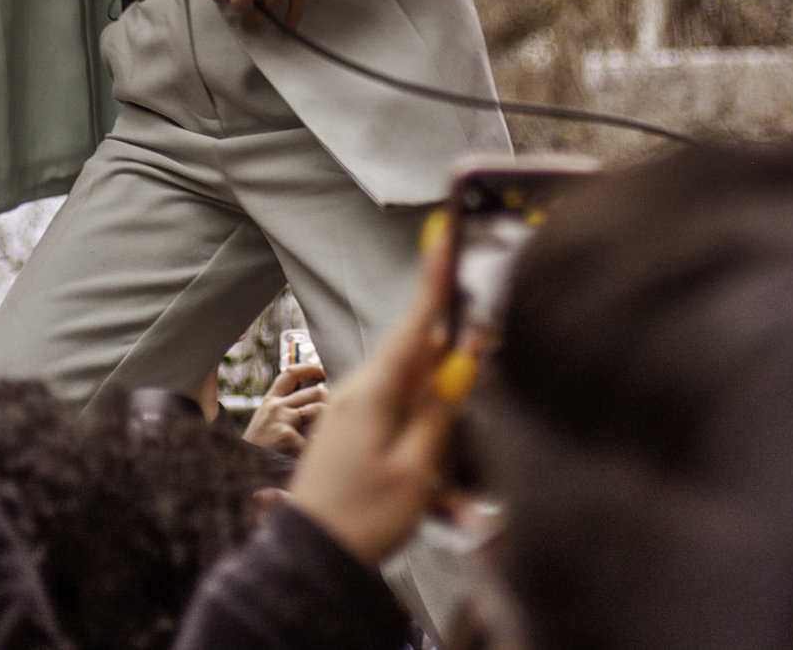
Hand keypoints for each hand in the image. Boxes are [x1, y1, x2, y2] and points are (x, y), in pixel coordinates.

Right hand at [241, 362, 326, 455]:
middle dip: (330, 403)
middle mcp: (275, 406)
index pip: (291, 374)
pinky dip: (319, 449)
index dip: (310, 369)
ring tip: (326, 440)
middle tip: (334, 418)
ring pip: (320, 409)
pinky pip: (316, 437)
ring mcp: (280, 418)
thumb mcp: (268, 425)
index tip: (322, 372)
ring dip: (328, 425)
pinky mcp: (286, 434)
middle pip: (316, 391)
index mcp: (270, 402)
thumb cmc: (259, 454)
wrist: (242, 473)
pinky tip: (311, 460)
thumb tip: (318, 400)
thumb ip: (286, 411)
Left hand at [287, 221, 474, 566]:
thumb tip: (463, 357)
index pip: (415, 324)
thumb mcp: (417, 468)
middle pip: (419, 355)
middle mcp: (359, 389)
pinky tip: (432, 471)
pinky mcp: (353, 429)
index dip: (435, 279)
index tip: (446, 234)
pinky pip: (398, 412)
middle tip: (483, 359)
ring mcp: (353, 408)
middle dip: (454, 360)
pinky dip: (422, 428)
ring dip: (439, 408)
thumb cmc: (365, 518)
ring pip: (411, 387)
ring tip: (447, 456)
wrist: (310, 558)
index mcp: (375, 390)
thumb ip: (441, 409)